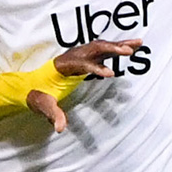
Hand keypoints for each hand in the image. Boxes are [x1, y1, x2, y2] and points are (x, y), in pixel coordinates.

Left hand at [28, 38, 143, 130]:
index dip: (96, 68)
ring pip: (102, 46)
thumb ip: (53, 115)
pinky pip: (104, 50)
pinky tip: (134, 46)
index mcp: (62, 66)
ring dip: (119, 44)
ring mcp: (80, 55)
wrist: (32, 85)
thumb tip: (60, 128)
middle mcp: (72, 56)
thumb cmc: (38, 95)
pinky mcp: (86, 57)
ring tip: (139, 43)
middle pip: (94, 48)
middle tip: (128, 52)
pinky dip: (119, 47)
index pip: (81, 63)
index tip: (111, 74)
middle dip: (111, 49)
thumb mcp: (43, 106)